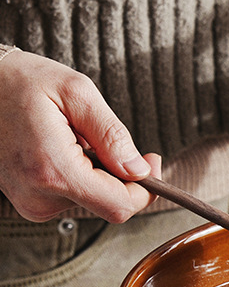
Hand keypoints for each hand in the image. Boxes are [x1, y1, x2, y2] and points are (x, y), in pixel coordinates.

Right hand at [0, 50, 159, 222]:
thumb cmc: (19, 81)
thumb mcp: (77, 93)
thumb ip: (113, 135)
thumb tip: (139, 169)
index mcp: (53, 170)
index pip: (119, 205)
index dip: (146, 189)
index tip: (151, 162)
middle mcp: (39, 196)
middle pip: (110, 204)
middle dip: (122, 175)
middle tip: (109, 140)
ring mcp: (32, 203)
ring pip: (94, 201)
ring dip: (99, 172)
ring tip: (74, 138)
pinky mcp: (30, 202)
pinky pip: (74, 197)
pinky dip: (81, 175)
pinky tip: (63, 149)